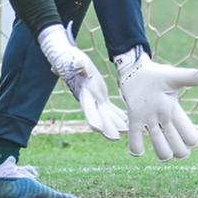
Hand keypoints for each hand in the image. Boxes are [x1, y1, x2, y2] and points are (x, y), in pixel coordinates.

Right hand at [38, 24, 127, 139]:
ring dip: (116, 124)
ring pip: (106, 115)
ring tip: (127, 131)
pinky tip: (126, 121)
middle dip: (106, 127)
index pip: (86, 107)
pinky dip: (118, 115)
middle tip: (116, 138)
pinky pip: (110, 109)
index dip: (91, 118)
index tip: (97, 128)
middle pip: (98, 116)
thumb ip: (78, 64)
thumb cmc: (71, 59)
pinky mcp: (100, 97)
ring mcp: (95, 99)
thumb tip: (80, 63)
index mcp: (82, 92)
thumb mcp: (74, 59)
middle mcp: (88, 99)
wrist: (69, 60)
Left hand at [113, 47, 197, 160]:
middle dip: (178, 152)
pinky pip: (136, 144)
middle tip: (171, 144)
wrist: (135, 71)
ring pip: (162, 152)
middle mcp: (164, 121)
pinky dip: (137, 149)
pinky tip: (137, 144)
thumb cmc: (156, 74)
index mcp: (175, 112)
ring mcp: (149, 123)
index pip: (191, 137)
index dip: (191, 141)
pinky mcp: (133, 121)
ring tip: (155, 142)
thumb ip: (187, 77)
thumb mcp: (173, 76)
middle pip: (180, 150)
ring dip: (161, 152)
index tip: (186, 137)